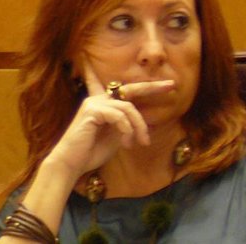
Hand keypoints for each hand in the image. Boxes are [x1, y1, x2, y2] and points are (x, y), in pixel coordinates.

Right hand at [45, 69, 175, 178]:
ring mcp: (94, 103)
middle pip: (129, 89)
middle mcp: (98, 99)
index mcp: (104, 105)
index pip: (123, 90)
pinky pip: (119, 116)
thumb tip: (144, 123)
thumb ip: (127, 126)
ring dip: (139, 126)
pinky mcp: (92, 111)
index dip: (144, 86)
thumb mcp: (116, 137)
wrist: (73, 162)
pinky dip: (127, 130)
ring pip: (128, 107)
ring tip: (142, 142)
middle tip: (172, 85)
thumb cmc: (92, 152)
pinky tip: (126, 144)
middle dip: (152, 87)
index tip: (166, 83)